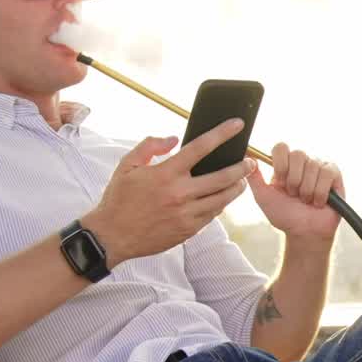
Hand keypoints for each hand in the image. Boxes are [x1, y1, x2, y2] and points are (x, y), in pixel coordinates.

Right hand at [83, 120, 252, 266]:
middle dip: (242, 167)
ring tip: (242, 180)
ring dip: (237, 187)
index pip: (201, 147)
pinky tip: (223, 197)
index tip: (238, 124)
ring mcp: (187, 214)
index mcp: (165, 173)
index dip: (222, 133)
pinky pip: (213, 214)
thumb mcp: (127, 166)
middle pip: (223, 177)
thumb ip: (149, 146)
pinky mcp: (189, 230)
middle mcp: (180, 193)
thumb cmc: (118, 199)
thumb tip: (174, 138)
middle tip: (251, 161)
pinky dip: (221, 204)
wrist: (111, 237)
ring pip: (223, 198)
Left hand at [247, 144, 342, 241]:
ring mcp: (319, 166)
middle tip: (294, 195)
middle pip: (298, 154)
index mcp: (285, 163)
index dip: (280, 165)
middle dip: (294, 180)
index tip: (280, 184)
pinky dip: (320, 192)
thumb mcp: (263, 197)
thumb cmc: (285, 215)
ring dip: (307, 190)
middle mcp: (303, 161)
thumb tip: (245, 155)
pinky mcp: (334, 174)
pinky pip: (327, 173)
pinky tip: (318, 202)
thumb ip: (253, 177)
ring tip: (306, 200)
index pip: (281, 147)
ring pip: (313, 166)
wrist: (304, 233)